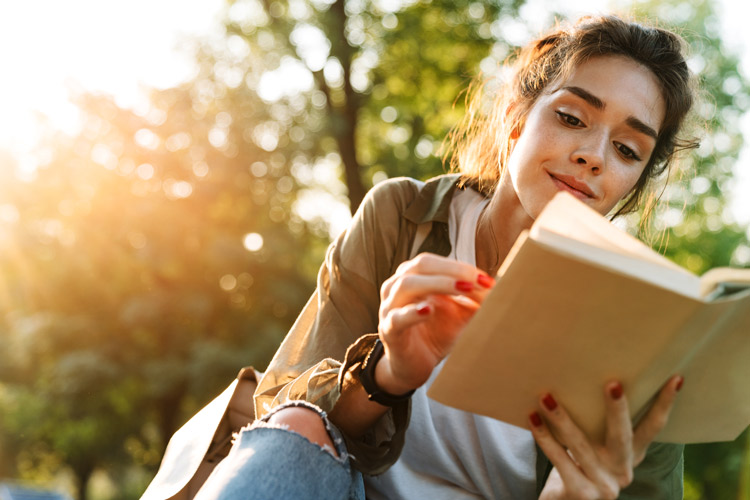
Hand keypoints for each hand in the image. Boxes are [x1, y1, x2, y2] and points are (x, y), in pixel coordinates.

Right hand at [375, 253, 493, 394]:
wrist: (414, 366)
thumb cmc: (435, 334)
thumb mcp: (460, 315)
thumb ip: (476, 301)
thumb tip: (502, 290)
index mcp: (414, 276)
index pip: (436, 262)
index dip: (461, 267)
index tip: (486, 279)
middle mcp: (397, 286)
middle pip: (422, 265)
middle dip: (453, 270)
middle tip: (477, 281)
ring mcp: (389, 308)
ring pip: (407, 285)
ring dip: (438, 284)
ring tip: (463, 289)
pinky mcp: (388, 330)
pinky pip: (397, 317)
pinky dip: (413, 312)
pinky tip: (428, 310)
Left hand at [532, 375, 683, 499]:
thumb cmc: (578, 469)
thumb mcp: (594, 449)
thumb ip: (596, 427)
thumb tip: (582, 379)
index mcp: (630, 456)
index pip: (653, 428)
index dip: (664, 404)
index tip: (675, 379)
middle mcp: (622, 471)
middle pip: (622, 436)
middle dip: (618, 409)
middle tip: (613, 383)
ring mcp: (604, 486)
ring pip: (581, 446)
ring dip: (562, 418)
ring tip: (546, 397)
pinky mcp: (582, 494)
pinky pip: (560, 460)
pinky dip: (544, 439)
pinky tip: (532, 418)